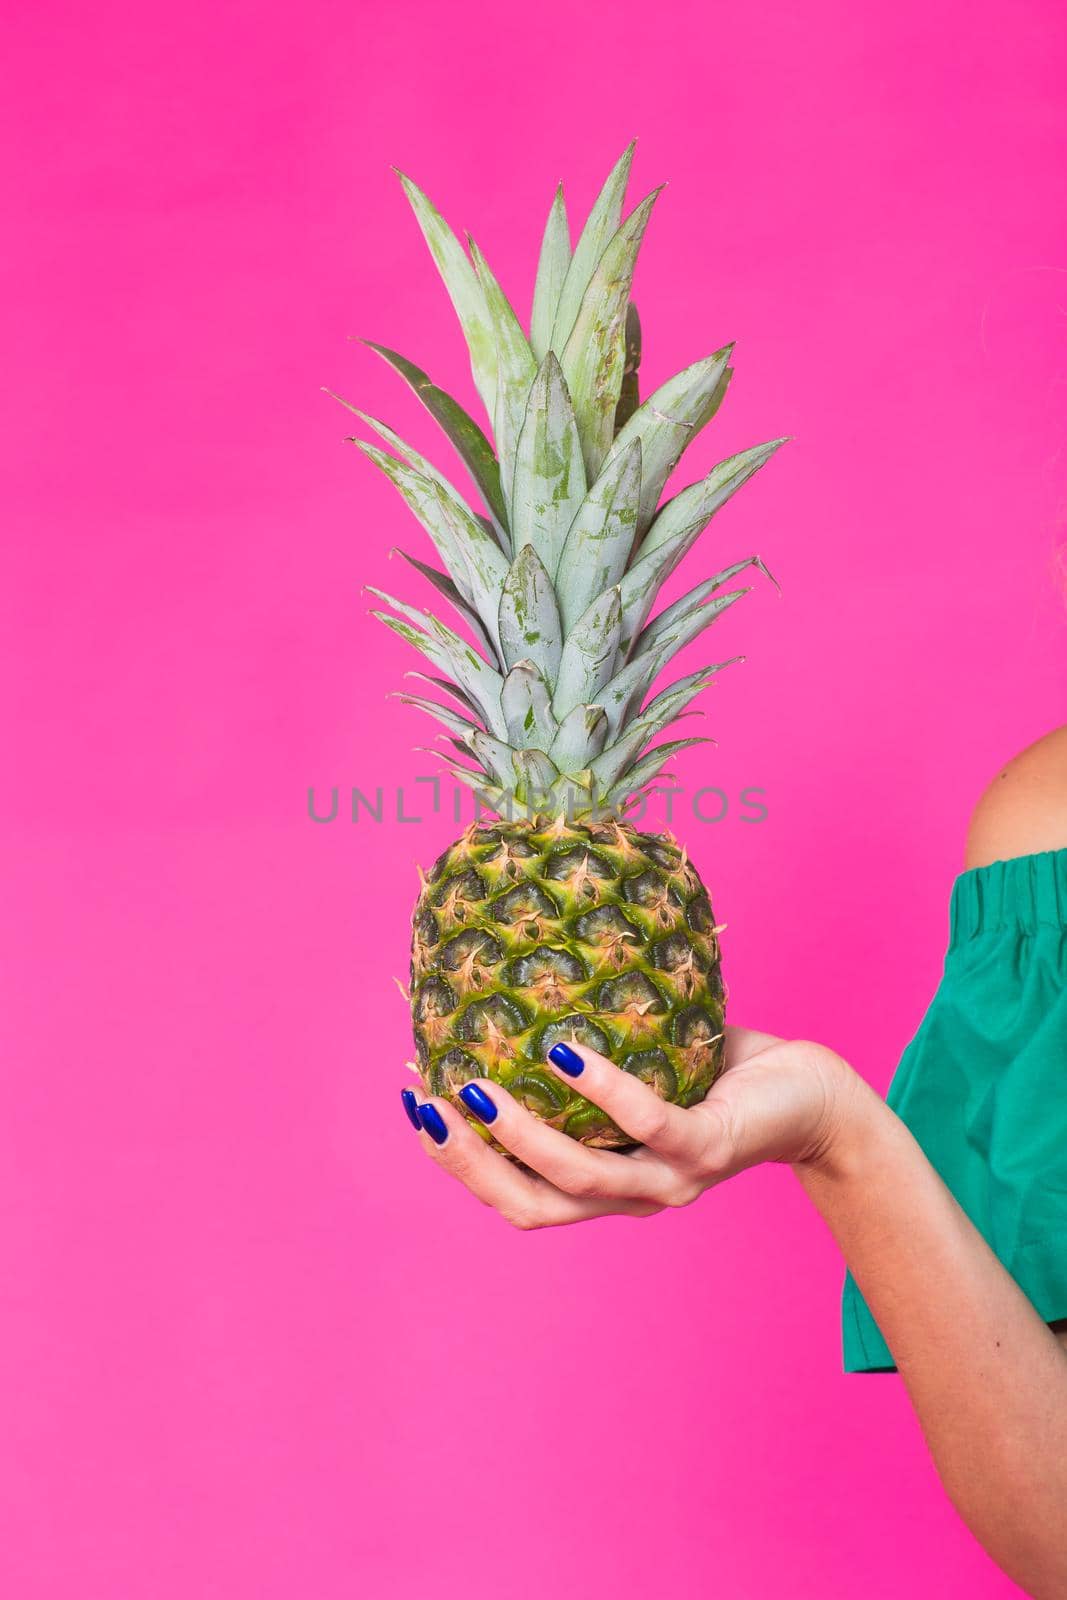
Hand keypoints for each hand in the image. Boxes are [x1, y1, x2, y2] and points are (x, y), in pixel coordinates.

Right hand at [400, 1027, 857, 1228]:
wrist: (815, 1100)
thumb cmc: (720, 1076)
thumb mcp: (642, 1069)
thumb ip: (588, 1056)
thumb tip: (511, 989)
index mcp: (609, 1187)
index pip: (520, 1196)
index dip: (462, 1167)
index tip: (417, 1110)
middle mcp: (634, 1198)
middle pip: (533, 1204)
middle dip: (471, 1165)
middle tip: (428, 1109)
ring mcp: (672, 1179)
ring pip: (581, 1176)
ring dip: (520, 1135)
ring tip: (478, 1088)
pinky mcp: (711, 1147)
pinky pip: (648, 1122)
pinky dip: (602, 1091)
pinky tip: (565, 1053)